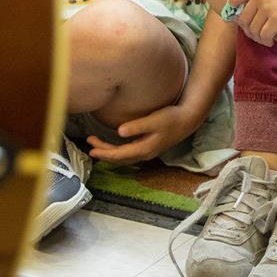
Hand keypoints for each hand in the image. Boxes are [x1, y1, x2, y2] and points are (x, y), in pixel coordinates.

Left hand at [86, 102, 200, 164]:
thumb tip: (119, 132)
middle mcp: (144, 153)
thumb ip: (137, 126)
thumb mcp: (154, 120)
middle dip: (103, 152)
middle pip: (119, 157)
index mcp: (144, 149)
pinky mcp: (148, 146)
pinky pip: (128, 152)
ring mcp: (146, 151)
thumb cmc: (171, 118)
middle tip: (89, 144)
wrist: (187, 120)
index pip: (119, 154)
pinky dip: (117, 149)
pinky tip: (113, 142)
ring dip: (109, 150)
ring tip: (95, 142)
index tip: (92, 149)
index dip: (104, 152)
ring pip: (123, 155)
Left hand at [227, 0, 276, 44]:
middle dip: (247, 28)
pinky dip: (266, 40)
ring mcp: (267, 7)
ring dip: (256, 37)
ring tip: (263, 38)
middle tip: (254, 33)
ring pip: (252, 29)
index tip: (242, 17)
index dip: (234, 10)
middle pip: (242, 18)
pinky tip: (271, 41)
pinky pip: (264, 35)